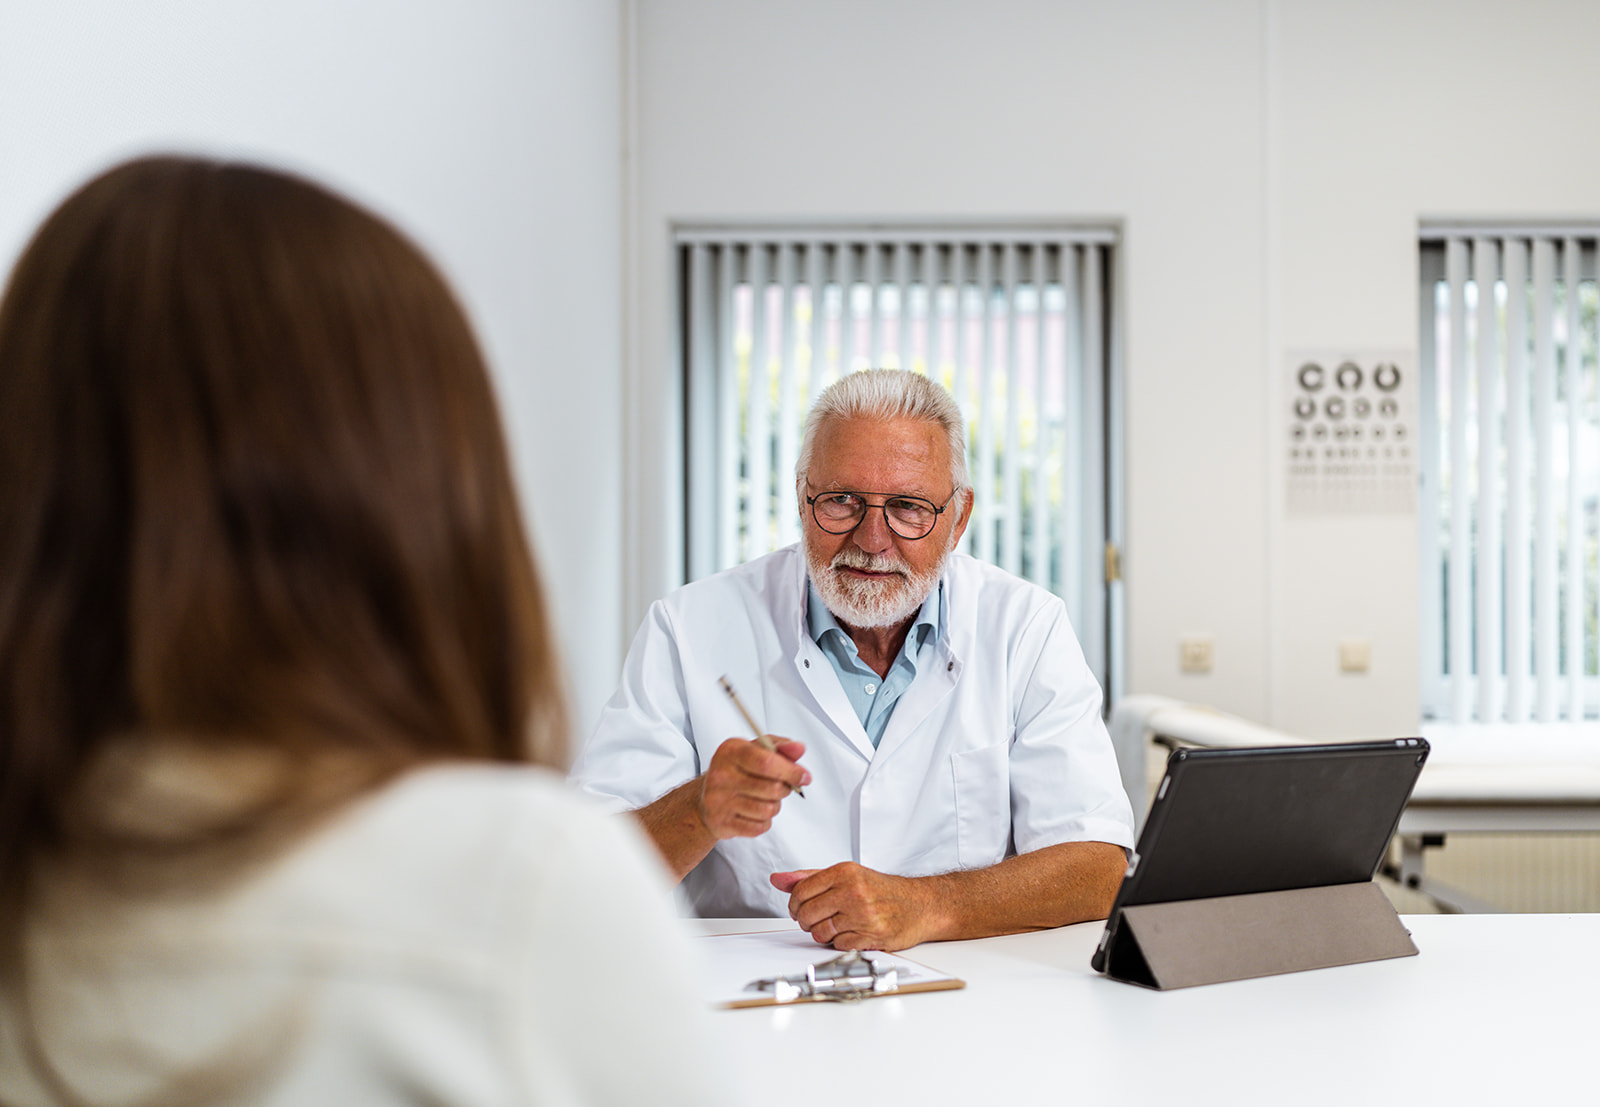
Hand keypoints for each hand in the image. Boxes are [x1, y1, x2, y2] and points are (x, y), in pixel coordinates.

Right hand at [697, 736, 808, 840]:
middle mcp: (721, 775)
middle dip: (785, 789)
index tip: (805, 776)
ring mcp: (719, 801)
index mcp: (731, 751)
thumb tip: (799, 748)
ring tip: (764, 798)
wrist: (707, 798)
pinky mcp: (721, 823)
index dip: (791, 771)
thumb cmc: (737, 770)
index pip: (766, 762)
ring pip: (768, 810)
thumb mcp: (756, 750)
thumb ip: (780, 747)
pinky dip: (764, 821)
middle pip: (772, 788)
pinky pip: (759, 827)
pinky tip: (753, 812)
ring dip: (774, 806)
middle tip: (780, 785)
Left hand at [770, 863, 939, 951]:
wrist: (920, 905)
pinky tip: (851, 933)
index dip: (794, 904)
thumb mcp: (847, 875)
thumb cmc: (883, 890)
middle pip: (806, 913)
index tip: (799, 908)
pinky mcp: (871, 934)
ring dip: (823, 934)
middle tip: (817, 919)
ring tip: (836, 926)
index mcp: (844, 872)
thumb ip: (809, 877)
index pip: (800, 891)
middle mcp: (853, 890)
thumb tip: (778, 879)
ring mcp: (863, 913)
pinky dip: (840, 943)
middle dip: (806, 921)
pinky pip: (838, 945)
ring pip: (819, 932)